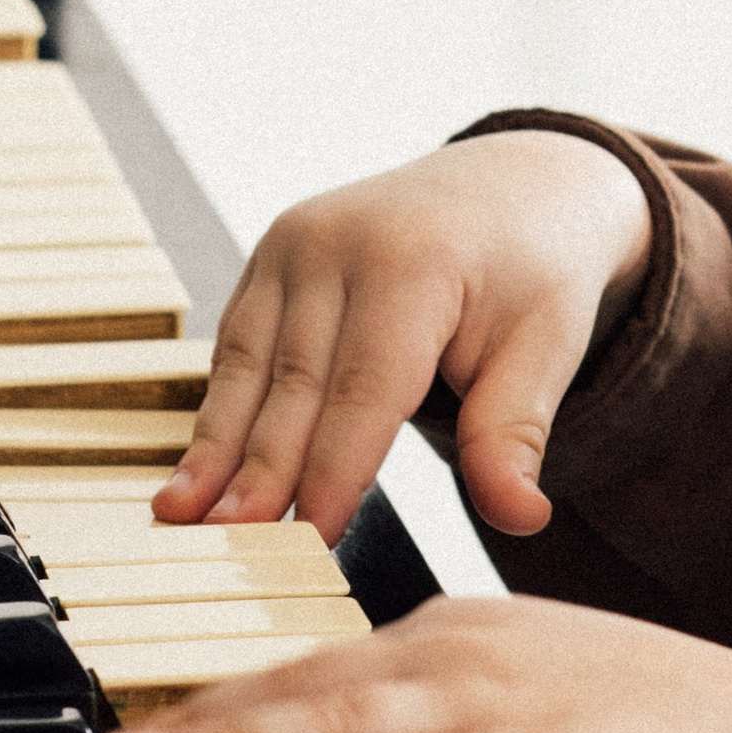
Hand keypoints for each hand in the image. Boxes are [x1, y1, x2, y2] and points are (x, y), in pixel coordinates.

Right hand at [157, 132, 653, 541]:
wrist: (512, 184)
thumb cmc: (533, 271)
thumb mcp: (549, 345)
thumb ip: (514, 432)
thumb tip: (521, 516)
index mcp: (413, 264)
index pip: (366, 390)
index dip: (335, 472)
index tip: (314, 540)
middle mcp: (338, 245)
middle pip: (294, 384)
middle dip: (260, 474)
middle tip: (227, 549)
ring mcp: (293, 244)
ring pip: (248, 365)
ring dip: (216, 448)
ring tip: (182, 519)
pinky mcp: (269, 257)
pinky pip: (239, 344)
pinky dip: (221, 409)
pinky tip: (200, 469)